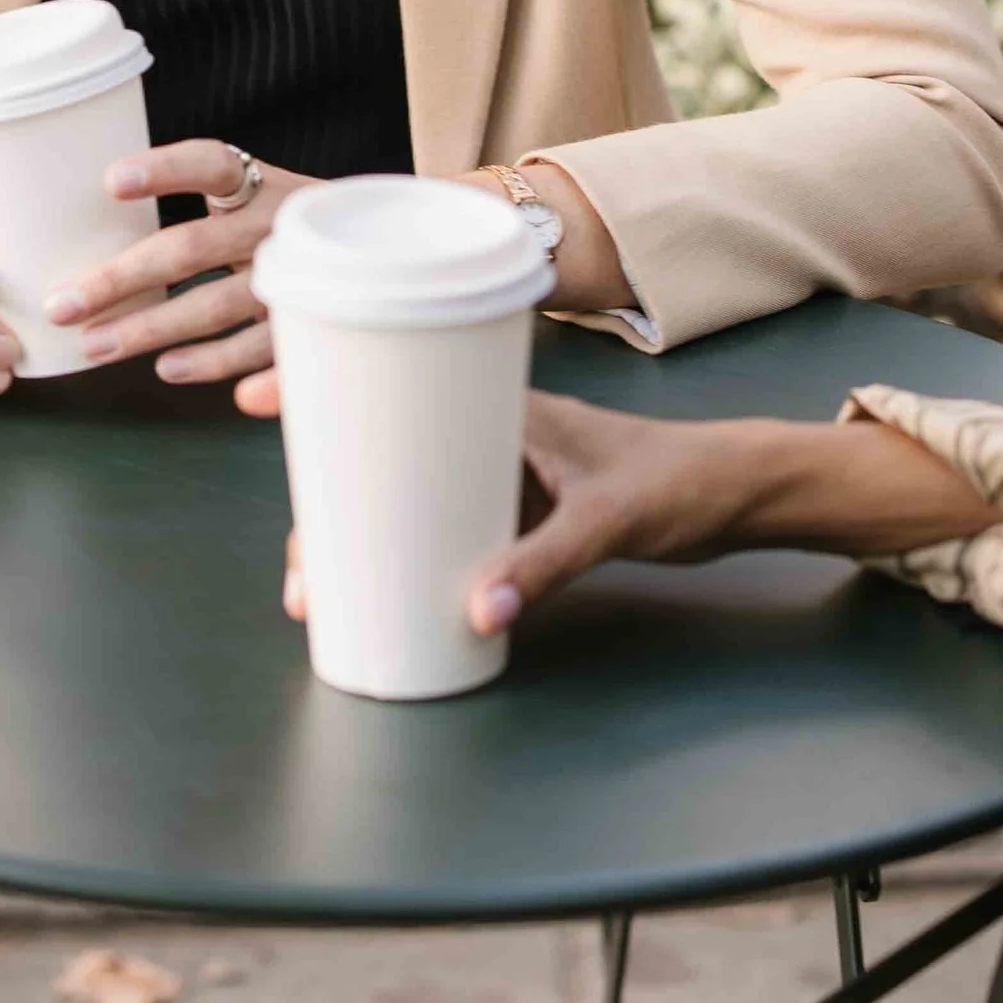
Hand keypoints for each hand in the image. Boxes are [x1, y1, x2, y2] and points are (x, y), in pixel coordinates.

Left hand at [46, 142, 317, 384]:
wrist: (395, 250)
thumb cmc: (293, 224)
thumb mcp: (262, 194)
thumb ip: (205, 199)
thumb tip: (108, 196)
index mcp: (261, 186)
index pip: (211, 165)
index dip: (165, 170)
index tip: (111, 181)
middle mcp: (277, 228)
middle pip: (192, 249)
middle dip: (122, 279)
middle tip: (62, 305)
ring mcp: (296, 280)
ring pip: (217, 307)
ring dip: (153, 328)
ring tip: (96, 346)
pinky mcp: (312, 325)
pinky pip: (262, 352)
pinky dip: (220, 365)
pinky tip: (171, 369)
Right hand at [263, 387, 988, 634]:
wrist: (741, 494)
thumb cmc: (682, 483)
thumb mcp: (608, 521)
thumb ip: (543, 567)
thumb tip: (472, 615)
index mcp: (505, 407)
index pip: (401, 387)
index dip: (328, 391)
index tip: (261, 398)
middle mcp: (496, 434)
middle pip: (391, 456)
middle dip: (331, 503)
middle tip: (295, 560)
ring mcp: (509, 476)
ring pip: (414, 497)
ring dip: (364, 535)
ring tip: (320, 589)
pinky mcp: (527, 514)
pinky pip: (448, 527)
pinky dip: (409, 553)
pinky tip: (384, 592)